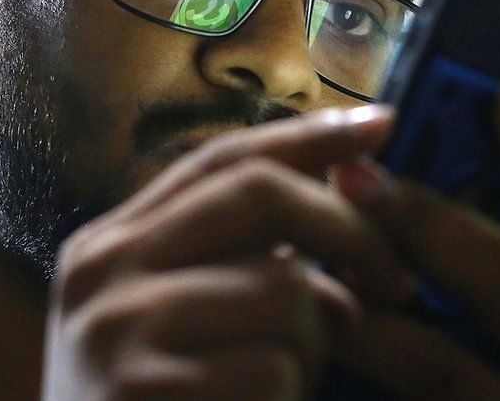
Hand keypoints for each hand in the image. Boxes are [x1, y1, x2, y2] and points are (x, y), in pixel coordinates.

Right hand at [41, 107, 416, 400]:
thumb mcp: (189, 317)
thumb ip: (248, 257)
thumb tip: (359, 197)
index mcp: (112, 242)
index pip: (221, 159)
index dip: (309, 136)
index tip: (382, 124)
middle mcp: (102, 270)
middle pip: (256, 193)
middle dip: (347, 227)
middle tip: (397, 279)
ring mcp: (115, 331)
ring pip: (280, 286)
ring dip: (313, 338)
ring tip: (288, 376)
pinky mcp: (141, 392)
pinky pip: (273, 367)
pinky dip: (289, 392)